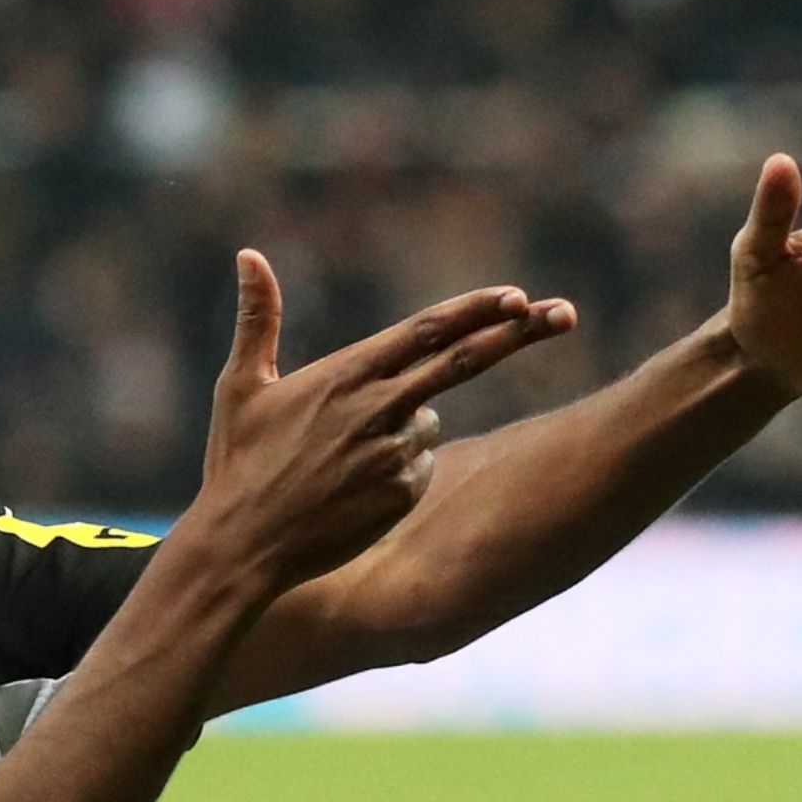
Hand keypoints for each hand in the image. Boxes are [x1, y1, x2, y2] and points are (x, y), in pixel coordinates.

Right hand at [193, 249, 574, 589]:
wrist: (242, 547)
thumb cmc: (237, 464)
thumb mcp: (241, 387)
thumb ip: (257, 319)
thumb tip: (249, 254)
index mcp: (345, 374)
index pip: (426, 331)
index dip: (476, 310)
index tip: (517, 295)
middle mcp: (378, 409)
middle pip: (464, 362)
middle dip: (518, 334)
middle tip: (565, 314)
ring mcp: (394, 455)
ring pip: (429, 423)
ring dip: (405, 427)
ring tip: (340, 459)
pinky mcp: (401, 495)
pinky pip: (419, 469)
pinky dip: (399, 470)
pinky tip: (352, 489)